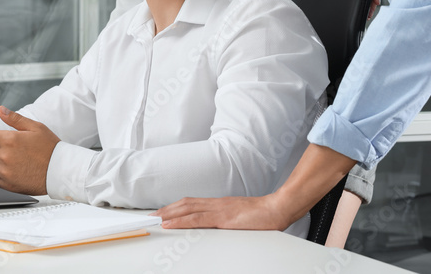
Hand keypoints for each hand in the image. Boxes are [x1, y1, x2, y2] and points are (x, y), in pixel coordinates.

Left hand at [0, 106, 58, 194]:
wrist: (60, 171)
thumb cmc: (50, 148)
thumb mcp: (36, 127)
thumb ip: (15, 119)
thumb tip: (1, 110)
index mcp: (11, 140)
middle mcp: (5, 156)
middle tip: (4, 143)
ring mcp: (5, 172)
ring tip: (8, 156)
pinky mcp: (7, 184)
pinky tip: (8, 168)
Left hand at [153, 193, 292, 231]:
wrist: (278, 209)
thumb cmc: (263, 215)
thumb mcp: (241, 218)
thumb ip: (229, 220)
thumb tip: (219, 227)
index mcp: (221, 204)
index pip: (193, 203)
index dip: (176, 207)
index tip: (164, 212)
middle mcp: (217, 203)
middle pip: (186, 204)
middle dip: (168, 209)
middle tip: (153, 215)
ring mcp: (219, 209)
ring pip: (188, 209)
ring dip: (169, 213)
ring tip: (156, 218)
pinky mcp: (223, 217)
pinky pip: (197, 219)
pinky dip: (181, 221)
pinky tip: (171, 223)